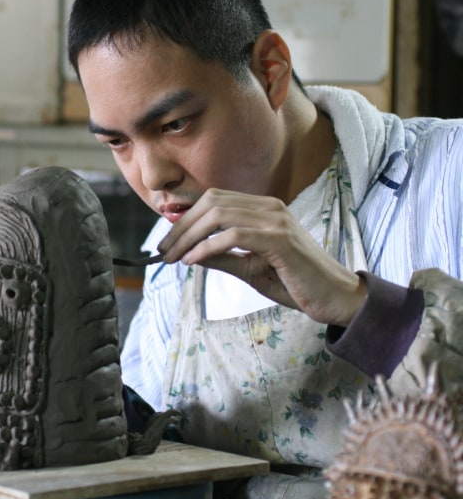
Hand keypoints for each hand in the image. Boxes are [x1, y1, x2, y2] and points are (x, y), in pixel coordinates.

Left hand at [157, 188, 366, 327]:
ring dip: (190, 236)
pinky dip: (208, 246)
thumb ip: (223, 256)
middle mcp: (269, 207)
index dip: (186, 217)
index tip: (168, 241)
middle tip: (164, 252)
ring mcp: (276, 220)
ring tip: (174, 258)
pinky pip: (234, 234)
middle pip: (212, 202)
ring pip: (219, 214)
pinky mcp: (281, 239)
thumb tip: (189, 252)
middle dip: (182, 227)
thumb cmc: (296, 283)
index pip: (214, 200)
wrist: (334, 298)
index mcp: (263, 208)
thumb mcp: (250, 268)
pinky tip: (194, 261)